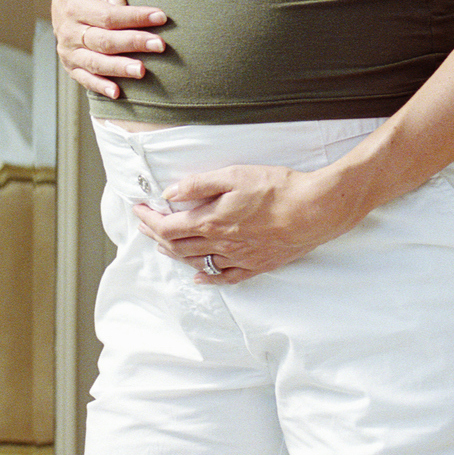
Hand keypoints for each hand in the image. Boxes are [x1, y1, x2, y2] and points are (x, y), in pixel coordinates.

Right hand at [51, 0, 167, 98]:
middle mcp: (69, 31)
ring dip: (120, 68)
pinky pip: (85, 79)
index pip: (109, 16)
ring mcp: (69, 52)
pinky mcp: (71, 66)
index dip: (135, 17)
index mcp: (74, 6)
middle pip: (105, 40)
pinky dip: (100, 87)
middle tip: (159, 45)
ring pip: (96, 62)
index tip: (161, 17)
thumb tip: (119, 4)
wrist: (65, 0)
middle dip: (134, 43)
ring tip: (142, 71)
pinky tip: (117, 93)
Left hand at [134, 164, 365, 283]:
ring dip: (176, 254)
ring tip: (163, 246)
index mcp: (210, 222)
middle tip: (145, 225)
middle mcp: (220, 244)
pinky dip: (208, 279)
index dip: (149, 219)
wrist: (315, 210)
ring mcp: (238, 258)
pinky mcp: (257, 265)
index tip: (139, 209)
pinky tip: (200, 278)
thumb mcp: (233, 175)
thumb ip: (199, 185)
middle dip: (156, 235)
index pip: (167, 226)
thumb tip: (170, 193)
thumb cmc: (277, 188)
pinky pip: (226, 278)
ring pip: (197, 262)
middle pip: (177, 245)